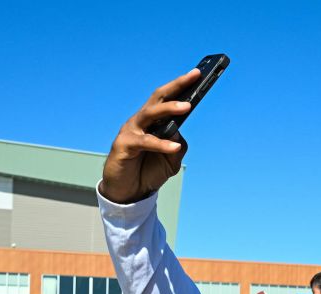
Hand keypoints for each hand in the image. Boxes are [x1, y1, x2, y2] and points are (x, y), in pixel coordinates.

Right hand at [100, 68, 198, 203]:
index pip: (168, 98)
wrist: (129, 192)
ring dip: (169, 108)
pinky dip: (161, 144)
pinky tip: (174, 147)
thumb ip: (177, 146)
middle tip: (194, 76)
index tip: (198, 74)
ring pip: (150, 114)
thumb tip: (177, 132)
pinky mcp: (123, 145)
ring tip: (187, 107)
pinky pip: (145, 142)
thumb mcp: (171, 160)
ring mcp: (131, 131)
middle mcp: (141, 121)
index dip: (182, 86)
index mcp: (153, 121)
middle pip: (159, 97)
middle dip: (177, 86)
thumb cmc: (149, 172)